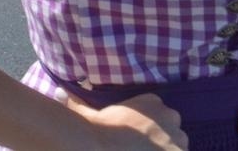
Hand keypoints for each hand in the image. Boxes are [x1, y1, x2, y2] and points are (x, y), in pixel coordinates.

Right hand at [61, 90, 185, 149]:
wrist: (104, 148)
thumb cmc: (98, 131)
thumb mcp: (86, 114)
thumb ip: (75, 102)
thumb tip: (59, 92)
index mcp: (153, 102)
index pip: (158, 110)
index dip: (148, 123)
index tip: (137, 133)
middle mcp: (170, 116)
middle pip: (171, 127)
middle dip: (161, 137)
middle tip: (141, 147)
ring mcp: (178, 139)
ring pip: (178, 144)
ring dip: (167, 148)